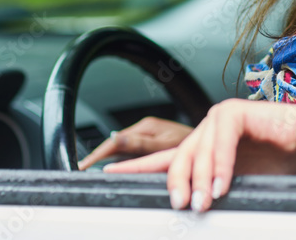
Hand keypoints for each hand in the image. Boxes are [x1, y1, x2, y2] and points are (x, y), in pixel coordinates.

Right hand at [77, 116, 191, 170]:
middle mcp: (146, 128)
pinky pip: (131, 149)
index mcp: (146, 127)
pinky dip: (120, 157)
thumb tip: (116, 140)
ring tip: (91, 167)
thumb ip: (140, 144)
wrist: (213, 141)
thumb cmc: (194, 141)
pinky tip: (115, 165)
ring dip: (107, 156)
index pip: (114, 141)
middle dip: (98, 155)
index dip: (98, 154)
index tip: (84, 165)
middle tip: (82, 168)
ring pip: (122, 146)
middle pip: (115, 143)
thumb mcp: (165, 144)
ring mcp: (149, 134)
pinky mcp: (153, 141)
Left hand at [104, 99, 295, 211]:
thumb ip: (213, 191)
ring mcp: (219, 118)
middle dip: (176, 185)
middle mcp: (206, 131)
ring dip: (201, 180)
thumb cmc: (280, 164)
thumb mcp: (238, 185)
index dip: (137, 167)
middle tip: (181, 206)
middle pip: (178, 158)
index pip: (165, 159)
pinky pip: (220, 140)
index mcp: (205, 148)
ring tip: (204, 203)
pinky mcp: (235, 112)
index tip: (108, 174)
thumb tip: (194, 208)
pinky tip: (222, 184)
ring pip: (198, 150)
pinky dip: (221, 164)